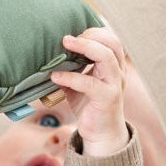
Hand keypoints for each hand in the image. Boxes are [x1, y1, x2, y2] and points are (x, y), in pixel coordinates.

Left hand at [49, 28, 133, 156]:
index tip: (73, 33)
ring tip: (65, 44)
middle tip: (68, 38)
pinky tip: (55, 77)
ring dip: (85, 47)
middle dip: (90, 35)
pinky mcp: (107, 98)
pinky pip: (89, 83)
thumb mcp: (77, 84)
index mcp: (113, 65)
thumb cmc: (89, 106)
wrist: (101, 134)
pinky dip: (71, 77)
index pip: (110, 38)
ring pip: (106, 57)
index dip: (94, 31)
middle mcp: (118, 71)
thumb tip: (48, 57)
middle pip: (112, 42)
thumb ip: (70, 69)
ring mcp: (115, 84)